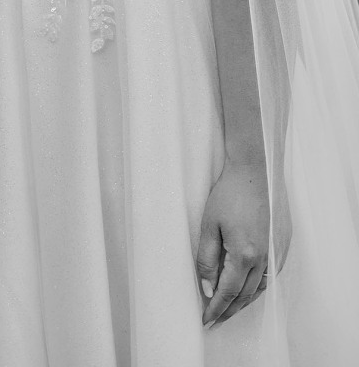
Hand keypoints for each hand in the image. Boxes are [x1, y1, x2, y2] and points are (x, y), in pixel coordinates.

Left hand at [196, 159, 289, 327]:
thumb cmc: (229, 193)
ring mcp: (277, 251)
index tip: (206, 319)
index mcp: (244, 254)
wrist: (255, 169)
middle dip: (229, 309)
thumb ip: (207, 259)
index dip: (216, 307)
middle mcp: (264, 258)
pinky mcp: (283, 243)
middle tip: (215, 318)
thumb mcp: (209, 225)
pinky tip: (250, 286)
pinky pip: (272, 274)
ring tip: (230, 307)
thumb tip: (207, 287)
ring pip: (261, 287)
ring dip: (245, 300)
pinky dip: (259, 286)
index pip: (228, 292)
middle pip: (246, 295)